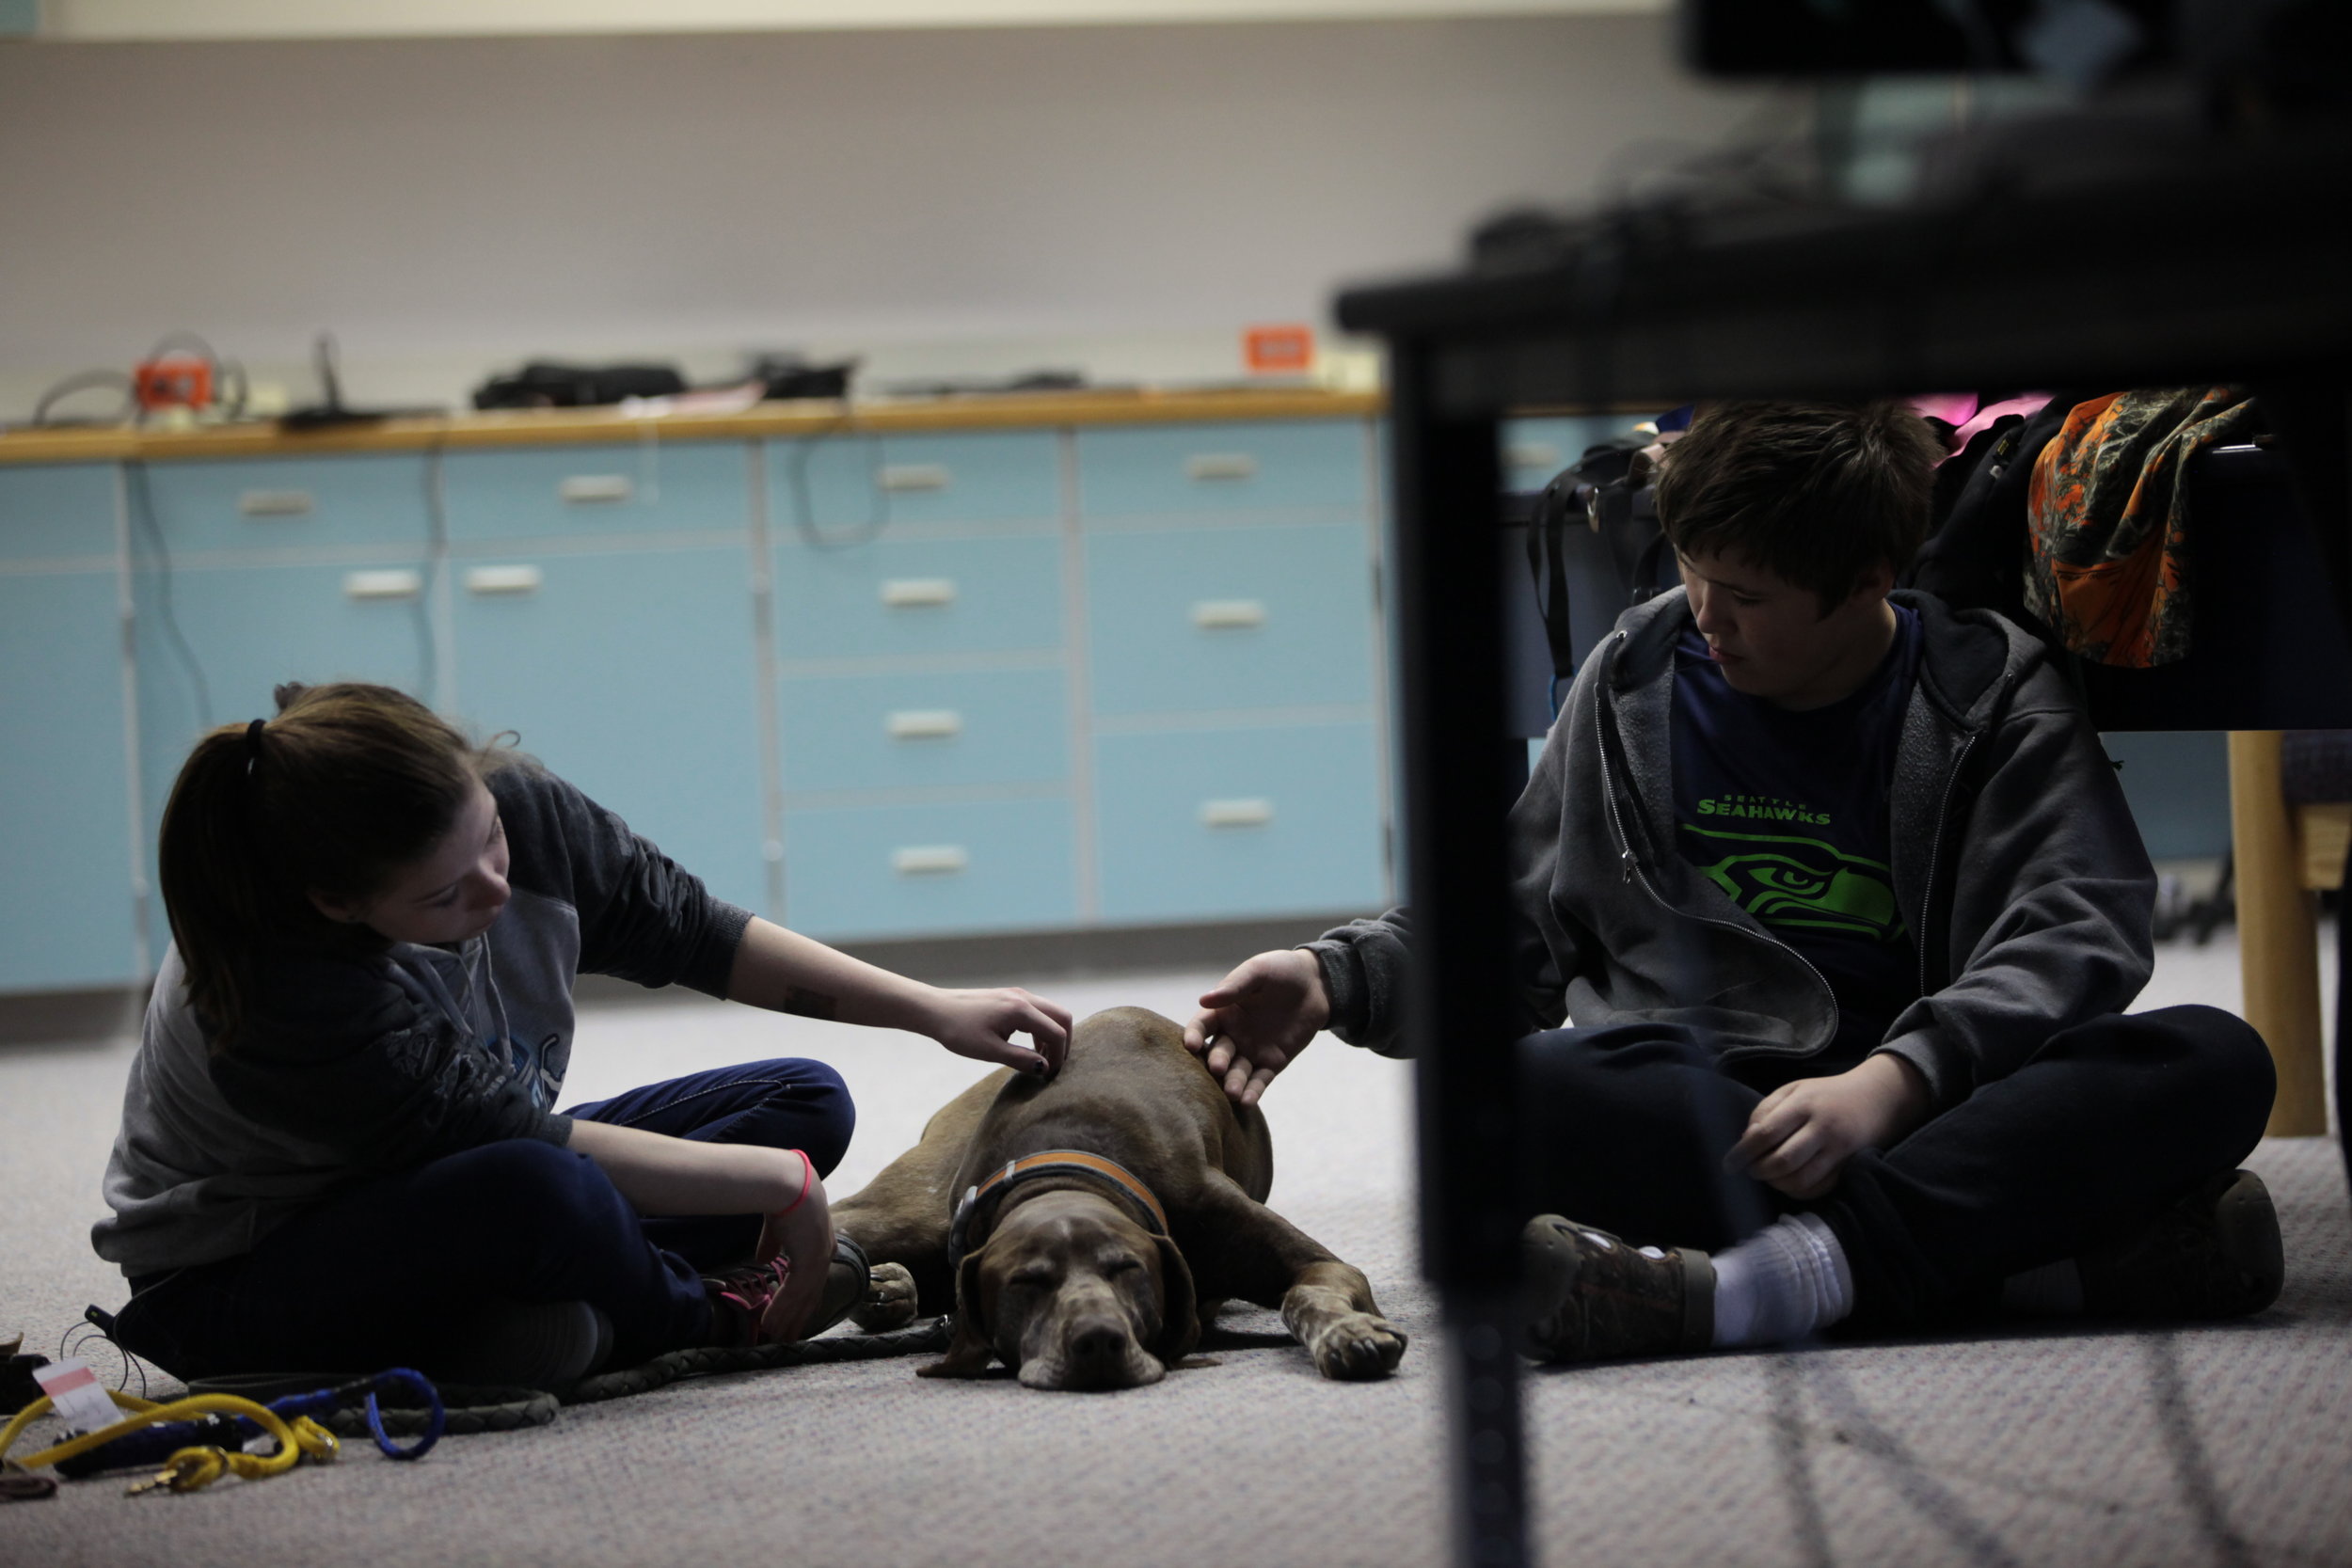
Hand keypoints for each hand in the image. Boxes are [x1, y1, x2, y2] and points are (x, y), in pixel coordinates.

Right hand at [754, 1152, 833, 1340]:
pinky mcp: (809, 1262)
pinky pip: (794, 1294)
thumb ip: (773, 1244)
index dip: (804, 1298)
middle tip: (788, 1338)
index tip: (796, 1315)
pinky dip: (781, 1310)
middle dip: (799, 1317)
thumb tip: (763, 1259)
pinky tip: (770, 1324)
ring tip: (776, 1337)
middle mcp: (824, 1255)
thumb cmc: (783, 1197)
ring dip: (787, 1319)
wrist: (789, 1185)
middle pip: (811, 1294)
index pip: (813, 1278)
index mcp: (820, 1244)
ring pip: (802, 1299)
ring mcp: (819, 1259)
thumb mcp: (779, 1226)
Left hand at [914, 986, 1072, 1078]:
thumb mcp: (989, 1051)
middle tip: (1054, 1065)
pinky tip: (1027, 1046)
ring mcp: (1017, 994)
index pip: (1056, 1032)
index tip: (1049, 1076)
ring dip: (1052, 1035)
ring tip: (1039, 1059)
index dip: (1059, 1056)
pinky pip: (1037, 1011)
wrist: (934, 1010)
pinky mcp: (1010, 997)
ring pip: (1050, 1013)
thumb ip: (1021, 1059)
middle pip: (1062, 1017)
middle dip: (1063, 1043)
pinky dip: (1041, 1028)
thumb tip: (1045, 1068)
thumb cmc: (958, 1031)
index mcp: (1021, 1010)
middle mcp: (1024, 997)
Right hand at [1182, 949, 1329, 1105]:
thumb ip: (1234, 986)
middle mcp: (1232, 1035)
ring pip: (1237, 1071)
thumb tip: (1204, 999)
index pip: (1201, 1026)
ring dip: (1233, 1083)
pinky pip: (1260, 1080)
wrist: (1315, 984)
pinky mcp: (1272, 1063)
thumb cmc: (1280, 971)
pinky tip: (1247, 1101)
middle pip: (1218, 1052)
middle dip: (1216, 1062)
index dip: (1194, 1035)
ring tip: (1232, 1093)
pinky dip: (1253, 1091)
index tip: (1192, 1045)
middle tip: (1218, 1068)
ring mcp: (1251, 1051)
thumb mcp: (1257, 972)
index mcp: (1222, 1012)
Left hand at [1727, 1053, 1930, 1200]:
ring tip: (1769, 1177)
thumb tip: (1746, 1139)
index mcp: (1803, 1104)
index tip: (1729, 1164)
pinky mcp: (1849, 1165)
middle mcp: (1821, 1127)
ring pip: (1801, 1179)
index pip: (1766, 1133)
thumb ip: (1767, 1110)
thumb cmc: (1825, 1093)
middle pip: (1782, 1161)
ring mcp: (1838, 1149)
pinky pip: (1819, 1187)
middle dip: (1759, 1171)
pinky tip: (1789, 1183)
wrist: (1876, 1097)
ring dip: (1777, 1184)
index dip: (1743, 1152)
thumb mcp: (1794, 1089)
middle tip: (1751, 1171)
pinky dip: (1799, 1191)